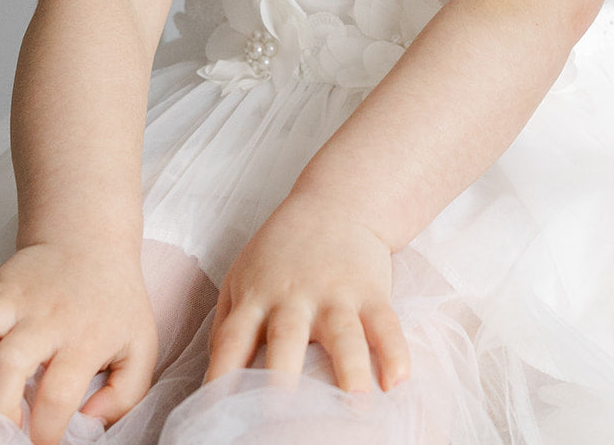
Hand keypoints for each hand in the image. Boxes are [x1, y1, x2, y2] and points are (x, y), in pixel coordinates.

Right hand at [0, 242, 158, 444]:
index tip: (42, 443)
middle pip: (9, 363)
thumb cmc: (114, 303)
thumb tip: (89, 422)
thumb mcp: (140, 347)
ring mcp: (13, 297)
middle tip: (6, 423)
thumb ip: (125, 395)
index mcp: (85, 335)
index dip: (45, 431)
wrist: (90, 240)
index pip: (59, 393)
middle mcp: (46, 315)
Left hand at [205, 193, 409, 393]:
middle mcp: (293, 297)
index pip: (232, 339)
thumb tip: (215, 382)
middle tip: (280, 410)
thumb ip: (227, 326)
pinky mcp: (370, 291)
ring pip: (343, 333)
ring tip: (356, 401)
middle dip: (282, 372)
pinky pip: (385, 324)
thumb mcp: (242, 277)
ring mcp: (335, 294)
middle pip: (285, 337)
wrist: (335, 203)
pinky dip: (395, 351)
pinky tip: (398, 380)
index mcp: (256, 297)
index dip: (221, 373)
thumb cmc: (281, 252)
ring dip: (349, 367)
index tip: (215, 409)